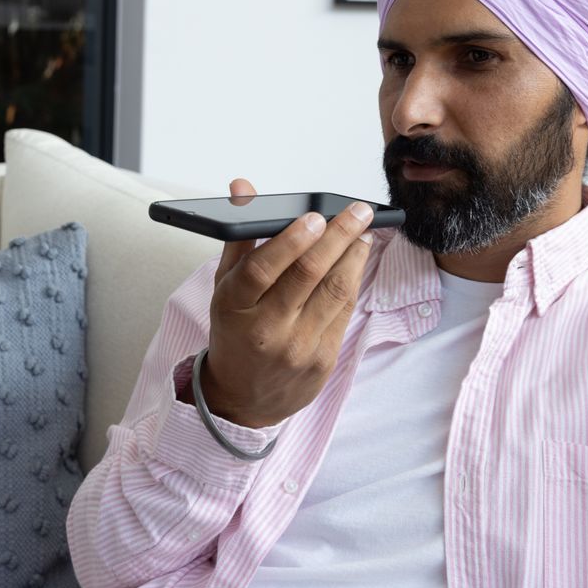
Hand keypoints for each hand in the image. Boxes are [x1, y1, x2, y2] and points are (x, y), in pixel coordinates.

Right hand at [181, 178, 373, 427]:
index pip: (261, 270)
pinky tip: (356, 260)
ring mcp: (297, 348)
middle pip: (306, 275)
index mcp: (234, 308)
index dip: (290, 241)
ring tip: (363, 231)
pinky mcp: (323, 360)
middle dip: (338, 237)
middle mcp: (266, 329)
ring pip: (334, 291)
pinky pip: (344, 312)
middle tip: (358, 211)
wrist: (243, 399)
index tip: (315, 216)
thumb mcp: (225, 289)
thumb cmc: (235, 333)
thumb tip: (243, 188)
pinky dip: (353, 280)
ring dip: (354, 256)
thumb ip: (239, 238)